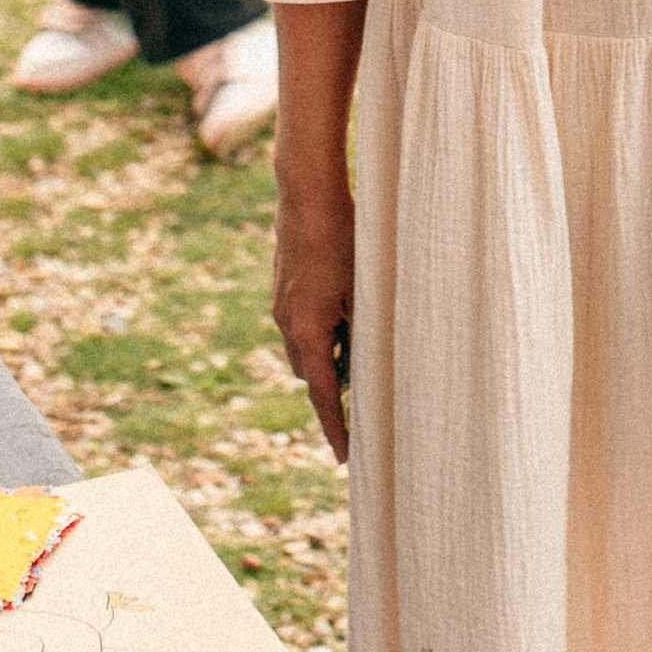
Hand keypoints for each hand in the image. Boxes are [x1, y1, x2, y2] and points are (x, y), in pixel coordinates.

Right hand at [272, 181, 353, 462]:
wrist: (307, 195)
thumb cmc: (344, 240)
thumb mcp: (363, 290)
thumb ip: (362, 333)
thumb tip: (368, 367)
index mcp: (308, 331)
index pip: (322, 394)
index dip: (335, 427)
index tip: (345, 456)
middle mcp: (288, 323)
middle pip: (312, 374)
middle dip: (333, 390)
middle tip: (365, 402)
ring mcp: (282, 304)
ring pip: (306, 347)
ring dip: (329, 355)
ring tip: (360, 351)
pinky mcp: (284, 286)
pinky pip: (301, 323)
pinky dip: (321, 331)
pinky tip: (344, 313)